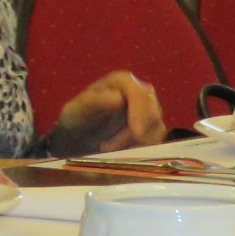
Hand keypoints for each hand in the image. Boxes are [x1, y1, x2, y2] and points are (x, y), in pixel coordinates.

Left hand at [43, 71, 163, 155]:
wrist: (79, 135)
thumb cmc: (77, 117)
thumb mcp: (77, 109)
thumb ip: (95, 102)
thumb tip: (119, 98)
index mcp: (122, 81)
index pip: (139, 94)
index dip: (140, 112)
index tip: (136, 132)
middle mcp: (141, 93)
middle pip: (152, 113)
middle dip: (134, 134)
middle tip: (109, 148)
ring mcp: (150, 112)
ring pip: (156, 130)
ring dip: (134, 145)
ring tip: (107, 150)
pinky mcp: (153, 130)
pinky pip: (156, 142)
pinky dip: (140, 151)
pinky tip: (120, 154)